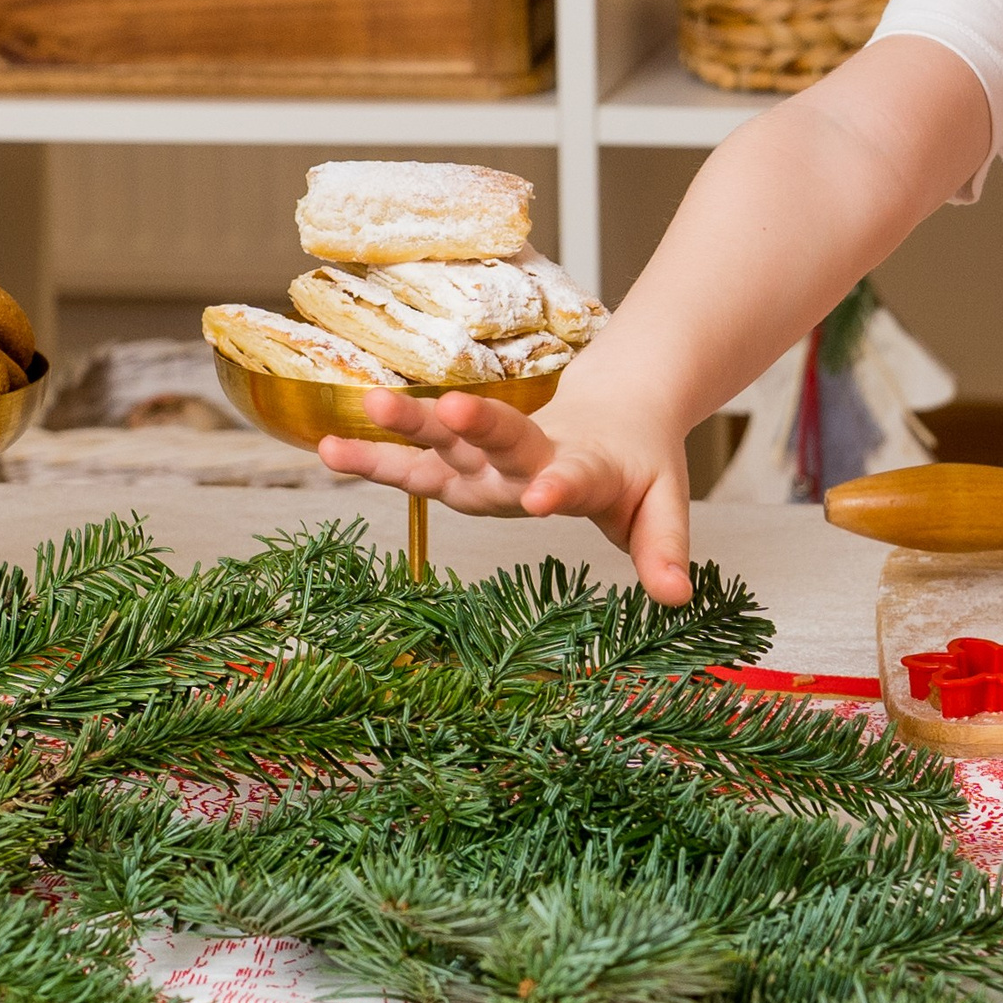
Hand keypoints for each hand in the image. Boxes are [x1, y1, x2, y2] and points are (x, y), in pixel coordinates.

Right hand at [317, 383, 696, 605]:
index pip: (574, 475)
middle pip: (505, 436)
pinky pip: (416, 464)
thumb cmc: (638, 469)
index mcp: (587, 465)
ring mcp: (492, 459)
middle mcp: (531, 455)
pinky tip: (327, 449)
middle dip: (479, 425)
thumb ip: (664, 550)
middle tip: (452, 409)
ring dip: (413, 424)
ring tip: (370, 404)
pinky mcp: (463, 467)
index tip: (547, 496)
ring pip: (450, 440)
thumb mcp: (662, 508)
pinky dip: (375, 458)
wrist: (621, 411)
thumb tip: (676, 598)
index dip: (561, 484)